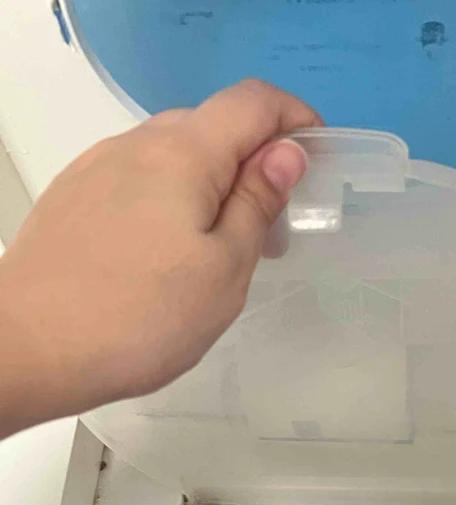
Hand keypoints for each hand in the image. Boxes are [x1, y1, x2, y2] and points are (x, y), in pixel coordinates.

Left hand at [0, 79, 321, 435]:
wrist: (31, 345)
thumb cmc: (142, 317)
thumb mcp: (224, 269)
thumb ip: (257, 202)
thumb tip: (285, 151)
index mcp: (184, 152)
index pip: (254, 102)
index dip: (295, 120)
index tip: (317, 164)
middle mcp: (136, 143)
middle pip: (211, 126)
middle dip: (254, 164)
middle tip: (272, 233)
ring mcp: (97, 167)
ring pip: (171, 156)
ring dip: (210, 187)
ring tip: (219, 255)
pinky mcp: (74, 197)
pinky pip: (137, 180)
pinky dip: (170, 201)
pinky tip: (166, 260)